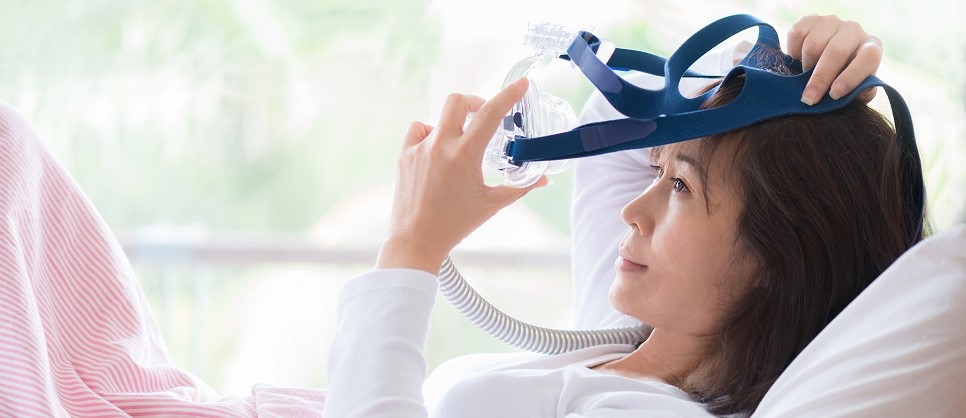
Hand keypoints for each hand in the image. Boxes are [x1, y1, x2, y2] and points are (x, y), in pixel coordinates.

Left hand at [376, 78, 548, 274]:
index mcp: (464, 156)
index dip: (509, 95)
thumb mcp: (491, 205)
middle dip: (474, 102)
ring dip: (453, 124)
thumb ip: (519, 187)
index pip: (490, 114)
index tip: (521, 83)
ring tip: (459, 147)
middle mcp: (439, 147)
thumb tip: (542, 179)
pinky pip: (418, 131)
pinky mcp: (404, 156)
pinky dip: (430, 134)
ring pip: (437, 117)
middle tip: (483, 115)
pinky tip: (437, 151)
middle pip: (457, 101)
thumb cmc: (454, 224)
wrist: (416, 241)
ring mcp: (418, 149)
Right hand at [786, 14, 881, 104]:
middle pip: (836, 51)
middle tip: (809, 98)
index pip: (868, 57)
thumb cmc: (842, 81)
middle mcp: (853, 30)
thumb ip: (859, 94)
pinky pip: (797, 34)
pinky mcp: (810, 20)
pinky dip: (793, 51)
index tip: (834, 94)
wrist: (823, 63)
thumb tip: (856, 94)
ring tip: (806, 75)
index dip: (851, 76)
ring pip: (813, 44)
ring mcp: (831, 22)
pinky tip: (799, 59)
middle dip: (820, 78)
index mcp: (871, 47)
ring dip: (806, 65)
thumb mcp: (855, 91)